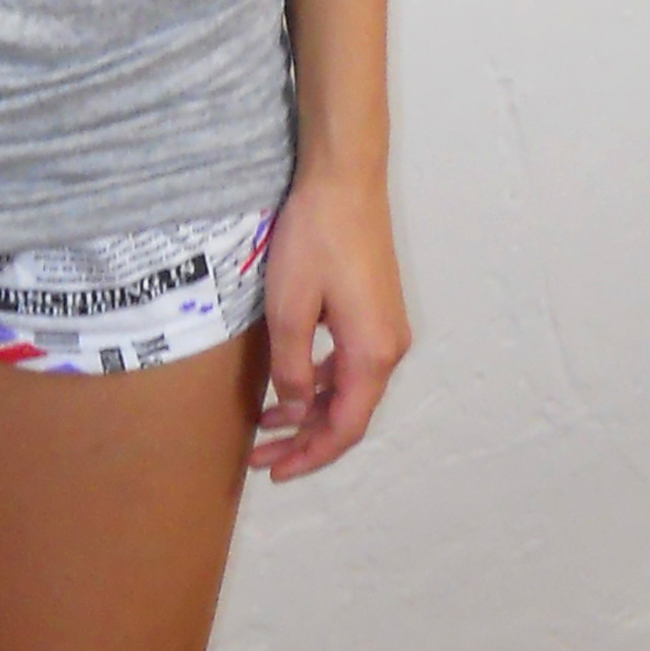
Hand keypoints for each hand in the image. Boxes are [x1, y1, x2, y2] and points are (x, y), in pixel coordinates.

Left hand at [251, 163, 409, 480]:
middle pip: (348, 414)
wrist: (345, 180)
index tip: (275, 470)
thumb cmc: (316, 239)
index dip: (310, 455)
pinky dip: (319, 382)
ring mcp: (386, 328)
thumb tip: (294, 407)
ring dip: (309, 411)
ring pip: (348, 389)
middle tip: (261, 455)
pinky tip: (288, 384)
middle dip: (305, 439)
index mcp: (373, 354)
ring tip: (265, 424)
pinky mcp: (375, 310)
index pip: (344, 427)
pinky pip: (349, 363)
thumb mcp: (289, 309)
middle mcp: (388, 348)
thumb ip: (291, 368)